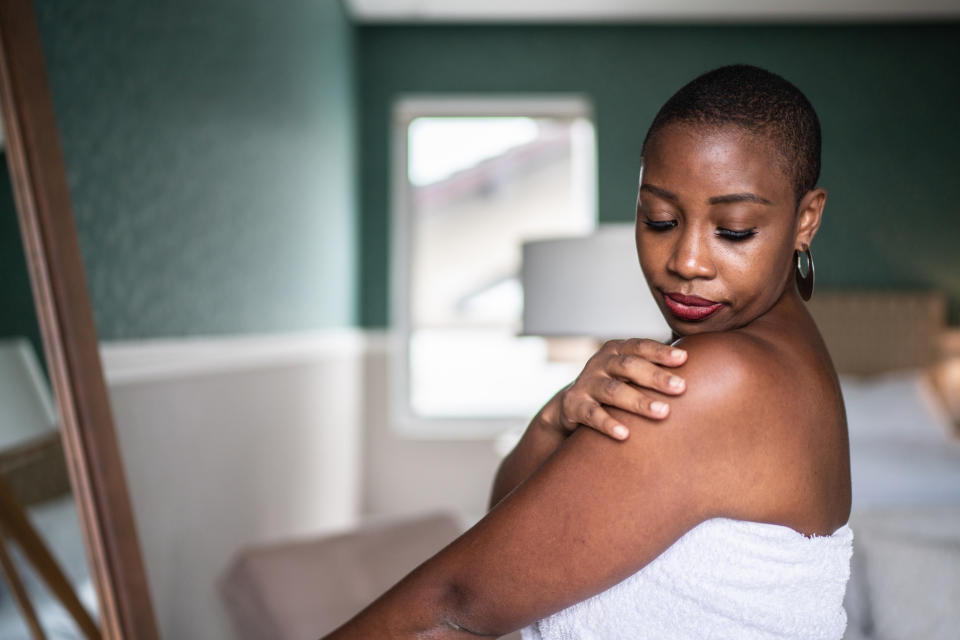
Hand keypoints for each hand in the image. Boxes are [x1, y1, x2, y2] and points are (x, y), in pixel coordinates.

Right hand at [557, 338, 686, 440]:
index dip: (661, 352)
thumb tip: (705, 364)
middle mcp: (600, 363)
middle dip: (655, 377)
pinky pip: (592, 415)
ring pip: (613, 391)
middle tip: (680, 388)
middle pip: (628, 366)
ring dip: (638, 401)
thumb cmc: (614, 385)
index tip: (684, 359)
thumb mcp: (629, 371)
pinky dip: (608, 424)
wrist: (570, 404)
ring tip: (662, 413)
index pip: (640, 346)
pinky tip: (625, 434)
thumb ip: (655, 366)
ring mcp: (586, 383)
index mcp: (616, 350)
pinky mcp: (575, 406)